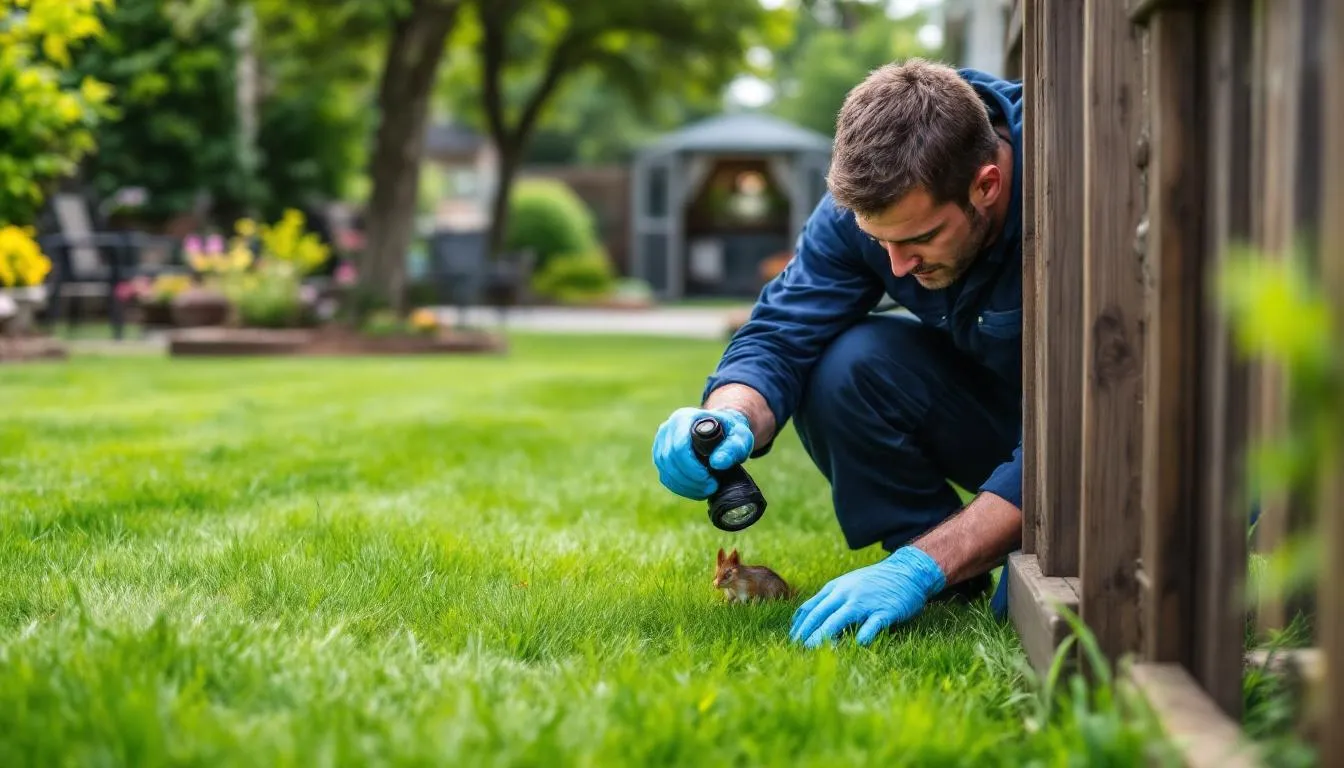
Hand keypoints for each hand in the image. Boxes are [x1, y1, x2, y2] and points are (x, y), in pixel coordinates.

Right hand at [652, 407, 752, 498]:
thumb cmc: (729, 431)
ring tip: (707, 490)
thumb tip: (717, 463)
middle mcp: (667, 428)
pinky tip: (697, 490)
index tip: (711, 479)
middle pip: (670, 460)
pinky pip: (665, 477)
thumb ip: (733, 447)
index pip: (679, 447)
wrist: (720, 429)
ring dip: (686, 486)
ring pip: (666, 471)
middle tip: (711, 487)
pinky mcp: (661, 457)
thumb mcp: (740, 436)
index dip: (693, 469)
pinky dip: (681, 488)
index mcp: (683, 418)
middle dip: (691, 480)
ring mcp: (661, 443)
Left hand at [789, 545, 946, 648]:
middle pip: (820, 614)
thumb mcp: (848, 584)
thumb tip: (810, 620)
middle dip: (806, 632)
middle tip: (796, 648)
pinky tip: (855, 646)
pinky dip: (862, 636)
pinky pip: (871, 625)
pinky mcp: (884, 610)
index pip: (810, 607)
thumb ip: (831, 599)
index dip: (799, 625)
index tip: (791, 639)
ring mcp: (865, 602)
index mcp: (836, 588)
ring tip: (812, 649)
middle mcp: (846, 594)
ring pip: (839, 619)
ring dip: (824, 635)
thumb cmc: (874, 582)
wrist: (906, 572)